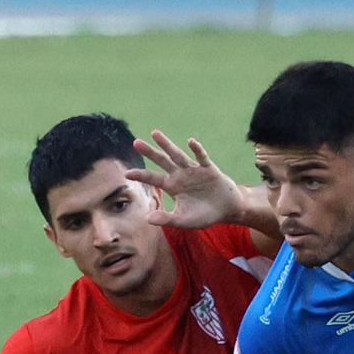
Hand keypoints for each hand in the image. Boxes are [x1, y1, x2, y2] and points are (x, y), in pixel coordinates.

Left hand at [127, 131, 244, 228]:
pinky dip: (197, 150)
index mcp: (172, 186)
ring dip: (167, 145)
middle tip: (136, 142)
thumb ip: (166, 219)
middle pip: (162, 161)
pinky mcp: (209, 169)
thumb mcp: (183, 220)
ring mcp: (194, 170)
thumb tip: (147, 219)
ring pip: (178, 155)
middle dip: (150, 152)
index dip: (141, 175)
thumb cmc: (203, 215)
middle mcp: (180, 175)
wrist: (227, 209)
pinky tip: (191, 142)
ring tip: (155, 134)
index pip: (153, 179)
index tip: (127, 173)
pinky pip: (202, 158)